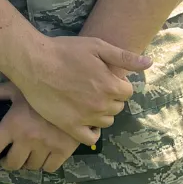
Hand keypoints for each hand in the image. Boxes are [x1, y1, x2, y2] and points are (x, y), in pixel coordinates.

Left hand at [0, 83, 80, 172]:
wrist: (72, 89)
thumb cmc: (39, 88)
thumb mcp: (14, 87)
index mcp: (13, 124)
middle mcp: (28, 139)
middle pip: (11, 164)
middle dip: (7, 161)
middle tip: (8, 155)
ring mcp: (46, 147)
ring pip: (31, 167)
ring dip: (27, 161)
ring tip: (27, 152)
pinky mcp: (63, 151)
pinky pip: (49, 168)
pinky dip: (44, 164)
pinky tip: (43, 154)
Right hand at [11, 34, 149, 145]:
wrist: (34, 62)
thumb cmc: (65, 50)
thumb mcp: (97, 46)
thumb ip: (124, 57)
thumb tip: (149, 63)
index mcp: (111, 85)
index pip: (128, 91)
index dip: (118, 82)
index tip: (105, 76)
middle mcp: (101, 105)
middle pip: (117, 107)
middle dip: (110, 96)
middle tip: (94, 85)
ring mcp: (86, 117)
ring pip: (106, 121)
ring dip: (101, 112)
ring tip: (87, 99)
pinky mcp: (70, 126)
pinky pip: (89, 137)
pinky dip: (92, 131)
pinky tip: (86, 120)